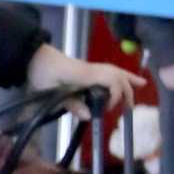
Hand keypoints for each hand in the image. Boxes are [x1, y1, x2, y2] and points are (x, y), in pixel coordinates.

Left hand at [26, 43, 140, 118]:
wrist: (33, 57)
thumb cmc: (40, 73)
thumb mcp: (50, 92)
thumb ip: (70, 104)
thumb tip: (88, 117)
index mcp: (84, 74)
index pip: (111, 81)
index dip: (114, 96)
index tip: (106, 110)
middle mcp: (91, 69)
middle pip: (117, 76)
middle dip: (126, 92)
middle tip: (128, 109)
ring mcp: (90, 68)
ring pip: (116, 71)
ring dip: (128, 80)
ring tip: (141, 88)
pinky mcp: (87, 70)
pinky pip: (109, 71)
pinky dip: (121, 75)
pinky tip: (128, 80)